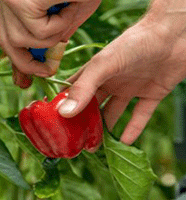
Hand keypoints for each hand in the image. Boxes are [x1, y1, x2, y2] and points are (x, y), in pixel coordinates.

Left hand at [0, 0, 100, 87]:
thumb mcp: (64, 13)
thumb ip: (50, 38)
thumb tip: (41, 66)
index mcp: (12, 4)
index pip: (5, 40)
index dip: (15, 63)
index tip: (22, 82)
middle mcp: (5, 1)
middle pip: (8, 45)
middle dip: (30, 63)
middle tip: (48, 69)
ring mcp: (10, 0)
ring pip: (26, 40)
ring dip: (54, 33)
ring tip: (67, 9)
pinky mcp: (21, 0)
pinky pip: (40, 30)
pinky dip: (60, 22)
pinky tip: (68, 2)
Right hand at [58, 9, 185, 144]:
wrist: (174, 35)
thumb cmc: (134, 44)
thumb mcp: (104, 65)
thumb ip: (84, 88)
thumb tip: (64, 112)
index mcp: (96, 72)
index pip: (75, 90)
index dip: (64, 105)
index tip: (56, 122)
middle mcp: (111, 81)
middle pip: (93, 105)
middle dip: (85, 122)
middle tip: (77, 140)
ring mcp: (130, 88)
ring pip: (114, 112)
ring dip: (106, 128)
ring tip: (97, 146)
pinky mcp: (151, 94)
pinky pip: (140, 115)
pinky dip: (133, 128)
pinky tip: (125, 142)